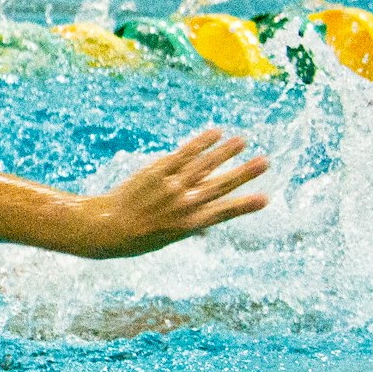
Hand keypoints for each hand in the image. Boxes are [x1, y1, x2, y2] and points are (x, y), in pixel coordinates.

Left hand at [72, 128, 268, 257]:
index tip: (265, 199)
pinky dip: (201, 142)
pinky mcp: (157, 171)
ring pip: (204, 165)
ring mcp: (171, 187)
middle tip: (265, 162)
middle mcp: (184, 205)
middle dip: (244, 174)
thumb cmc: (137, 237)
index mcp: (191, 225)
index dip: (244, 206)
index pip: (224, 213)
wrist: (107, 228)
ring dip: (225, 152)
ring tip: (243, 141)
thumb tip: (207, 229)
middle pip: (220, 186)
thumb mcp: (167, 239)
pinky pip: (184, 154)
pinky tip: (216, 133)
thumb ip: (189, 228)